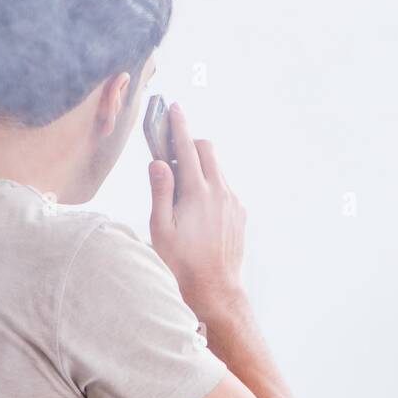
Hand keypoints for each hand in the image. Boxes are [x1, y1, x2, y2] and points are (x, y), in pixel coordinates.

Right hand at [148, 101, 245, 315]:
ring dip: (200, 166)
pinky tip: (198, 208)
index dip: (178, 126)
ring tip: (183, 187)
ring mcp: (233, 202)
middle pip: (207, 150)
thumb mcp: (161, 229)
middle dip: (190, 144)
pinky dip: (210, 185)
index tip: (174, 108)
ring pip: (217, 168)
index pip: (186, 148)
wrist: (215, 288)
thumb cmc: (181, 263)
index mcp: (197, 193)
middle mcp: (220, 192)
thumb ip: (160, 191)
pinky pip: (224, 187)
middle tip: (172, 154)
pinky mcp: (240, 213)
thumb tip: (158, 163)